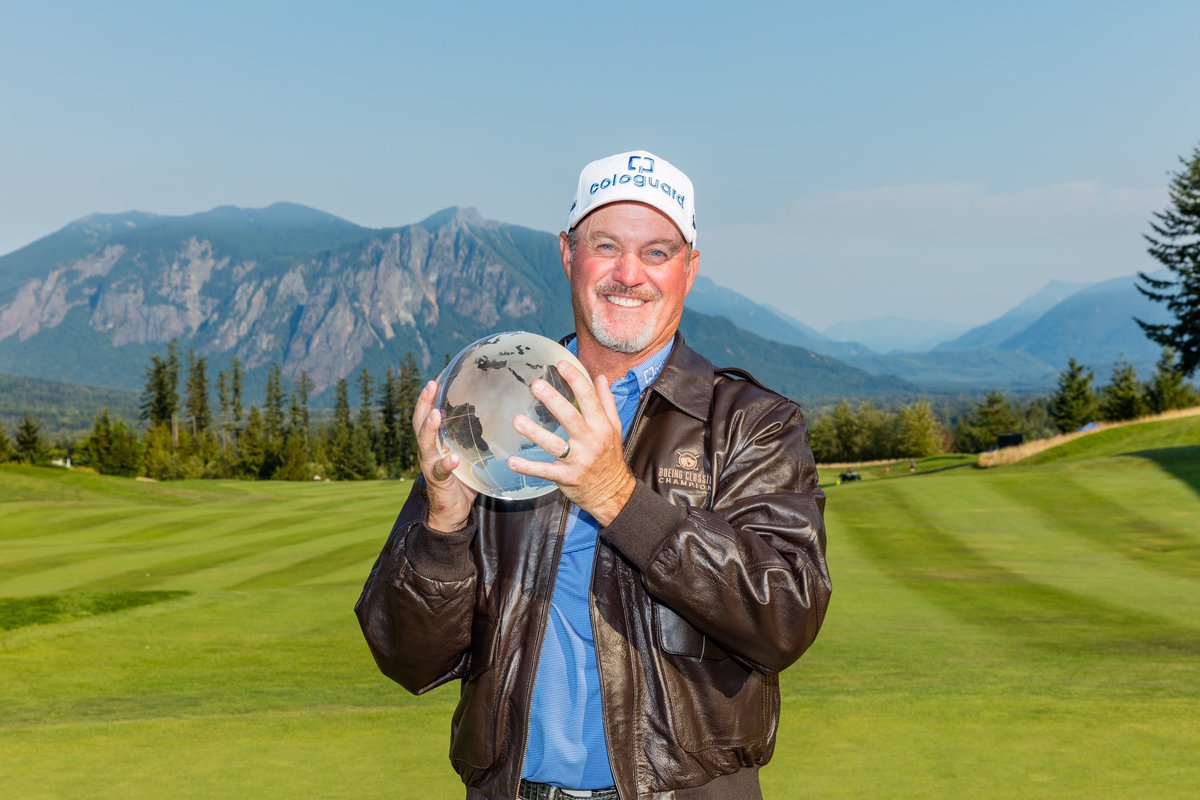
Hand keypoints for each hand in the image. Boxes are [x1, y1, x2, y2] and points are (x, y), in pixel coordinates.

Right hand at [412, 380, 476, 531]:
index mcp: (436, 441)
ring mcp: (430, 465)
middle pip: (420, 422)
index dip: (430, 396)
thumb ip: (476, 438)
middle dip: (424, 403)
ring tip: (435, 415)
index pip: (429, 413)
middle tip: (430, 385)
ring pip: (425, 443)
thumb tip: (501, 417)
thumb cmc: (463, 479)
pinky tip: (452, 458)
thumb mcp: (468, 454)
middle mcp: (429, 450)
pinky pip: (440, 471)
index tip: (437, 376)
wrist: (452, 512)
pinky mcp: (438, 482)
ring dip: (429, 428)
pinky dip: (445, 463)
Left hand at [507, 361, 635, 525]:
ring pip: (554, 445)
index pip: (589, 399)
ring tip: (517, 420)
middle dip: (553, 401)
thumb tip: (601, 377)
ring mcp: (578, 461)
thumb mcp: (615, 428)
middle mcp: (591, 441)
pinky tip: (512, 461)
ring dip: (535, 433)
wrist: (614, 494)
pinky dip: (528, 467)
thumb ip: (607, 402)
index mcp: (602, 426)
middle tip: (536, 385)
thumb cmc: (610, 457)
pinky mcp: (566, 477)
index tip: (561, 364)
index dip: (576, 380)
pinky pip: (544, 472)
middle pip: (571, 418)